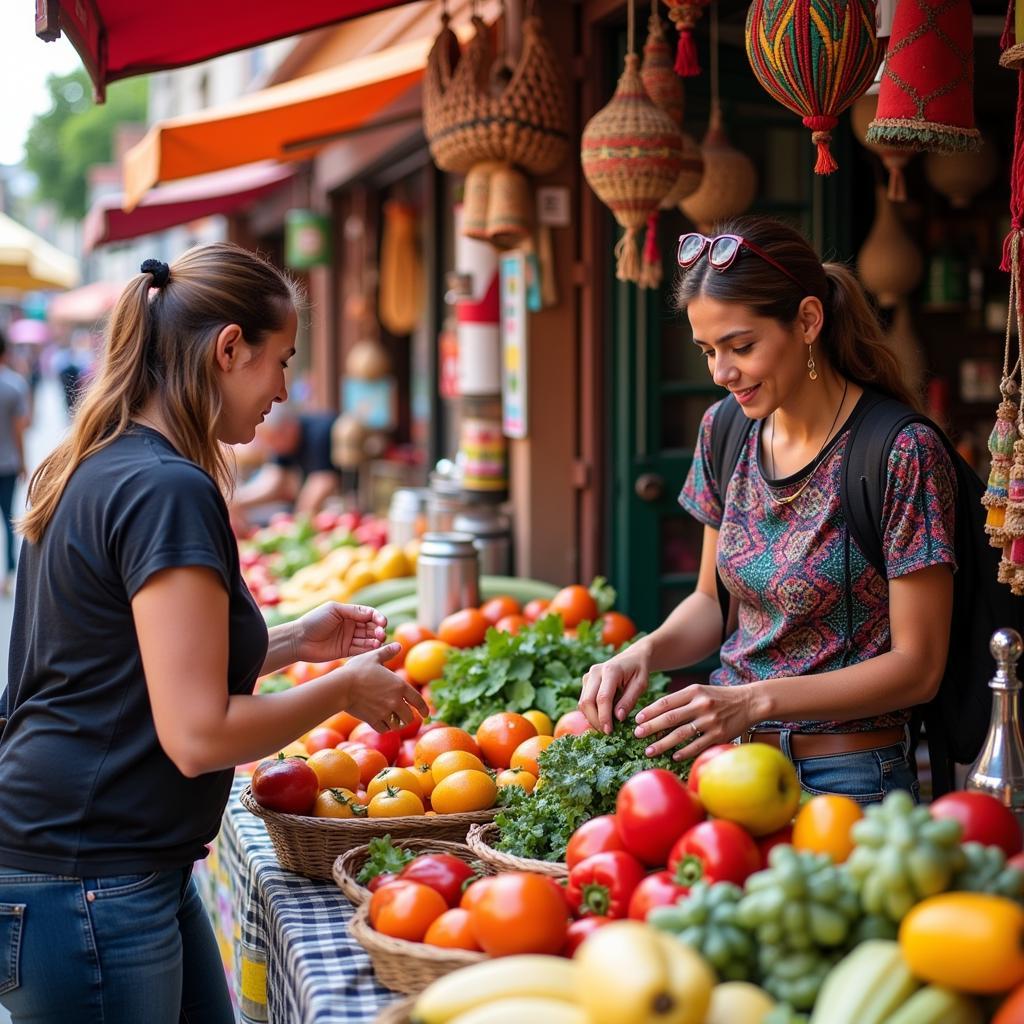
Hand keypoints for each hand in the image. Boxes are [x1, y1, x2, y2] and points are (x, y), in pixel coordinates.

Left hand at [293, 602, 386, 662]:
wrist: (299, 640)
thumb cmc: (314, 621)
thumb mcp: (334, 610)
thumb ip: (353, 611)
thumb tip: (371, 614)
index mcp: (349, 613)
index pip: (369, 614)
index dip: (378, 617)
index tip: (382, 622)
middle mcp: (351, 625)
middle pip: (371, 627)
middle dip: (378, 630)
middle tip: (380, 634)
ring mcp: (349, 639)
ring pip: (368, 639)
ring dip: (376, 640)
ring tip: (379, 642)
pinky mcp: (346, 651)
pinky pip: (361, 650)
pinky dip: (369, 649)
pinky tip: (374, 648)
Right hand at [336, 643, 429, 733]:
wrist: (341, 687)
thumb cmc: (357, 670)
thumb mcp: (373, 657)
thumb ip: (387, 652)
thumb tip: (399, 645)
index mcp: (400, 686)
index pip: (418, 701)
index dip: (424, 709)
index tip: (426, 714)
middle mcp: (395, 701)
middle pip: (409, 717)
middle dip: (409, 718)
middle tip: (406, 718)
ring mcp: (384, 712)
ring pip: (397, 725)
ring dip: (397, 724)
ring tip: (394, 721)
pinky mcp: (373, 720)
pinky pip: (384, 729)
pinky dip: (384, 728)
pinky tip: (382, 724)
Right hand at [579, 642, 651, 734]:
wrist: (632, 657)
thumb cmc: (638, 670)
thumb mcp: (640, 684)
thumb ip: (629, 700)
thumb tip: (618, 718)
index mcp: (610, 670)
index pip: (602, 698)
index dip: (604, 717)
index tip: (609, 731)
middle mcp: (595, 672)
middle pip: (587, 701)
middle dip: (595, 720)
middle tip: (607, 732)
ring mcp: (588, 676)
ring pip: (583, 702)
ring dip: (592, 718)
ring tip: (606, 727)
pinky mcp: (586, 681)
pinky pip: (584, 701)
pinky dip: (591, 712)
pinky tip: (603, 718)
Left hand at [633, 682, 755, 760]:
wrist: (749, 702)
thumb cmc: (719, 697)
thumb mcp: (700, 691)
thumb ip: (681, 700)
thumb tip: (655, 713)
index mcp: (694, 691)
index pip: (666, 702)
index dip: (649, 711)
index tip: (636, 719)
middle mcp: (701, 705)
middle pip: (670, 718)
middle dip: (651, 728)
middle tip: (637, 735)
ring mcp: (710, 721)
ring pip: (681, 734)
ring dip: (663, 744)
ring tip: (649, 750)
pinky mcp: (719, 735)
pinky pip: (697, 746)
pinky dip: (684, 752)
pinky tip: (673, 757)